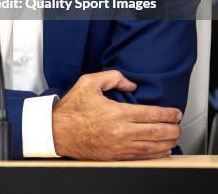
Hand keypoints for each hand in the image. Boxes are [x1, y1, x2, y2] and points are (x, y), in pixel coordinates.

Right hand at [52, 69, 181, 159]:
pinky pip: (142, 157)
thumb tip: (131, 84)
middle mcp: (122, 132)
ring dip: (167, 142)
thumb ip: (112, 77)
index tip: (175, 112)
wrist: (58, 132)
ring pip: (152, 147)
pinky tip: (162, 151)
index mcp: (117, 113)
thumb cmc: (72, 109)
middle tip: (178, 124)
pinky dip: (156, 155)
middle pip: (157, 132)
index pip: (151, 114)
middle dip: (172, 128)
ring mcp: (120, 146)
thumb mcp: (89, 82)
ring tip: (174, 137)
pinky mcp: (116, 156)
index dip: (167, 114)